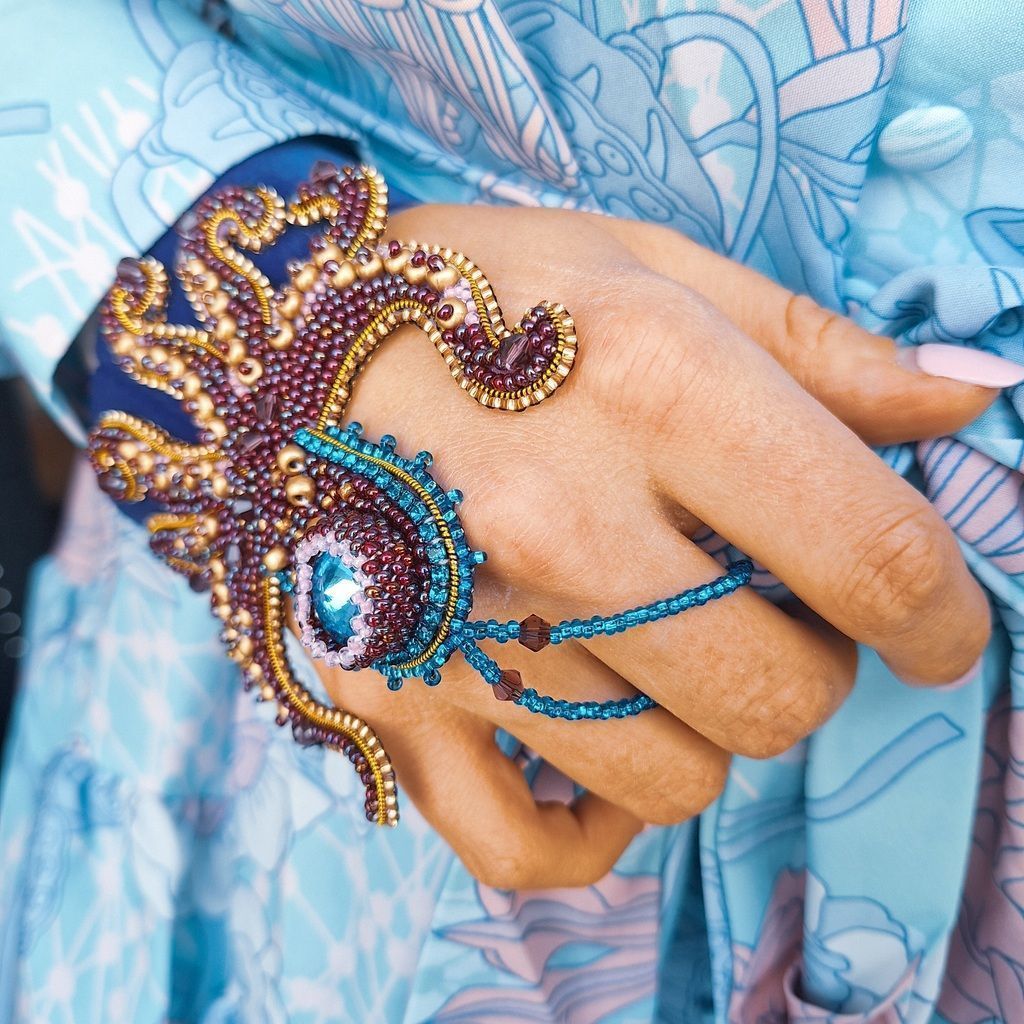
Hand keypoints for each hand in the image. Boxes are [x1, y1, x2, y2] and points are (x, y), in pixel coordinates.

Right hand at [309, 204, 993, 887]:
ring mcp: (459, 627)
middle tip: (765, 608)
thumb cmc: (472, 291)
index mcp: (649, 386)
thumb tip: (968, 400)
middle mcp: (554, 521)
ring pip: (673, 778)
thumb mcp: (648, 269)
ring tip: (659, 649)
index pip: (872, 553)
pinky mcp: (386, 696)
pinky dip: (590, 831)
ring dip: (706, 728)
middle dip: (811, 667)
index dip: (943, 612)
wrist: (271, 341)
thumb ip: (817, 348)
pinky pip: (525, 846)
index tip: (937, 622)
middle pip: (777, 695)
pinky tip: (591, 755)